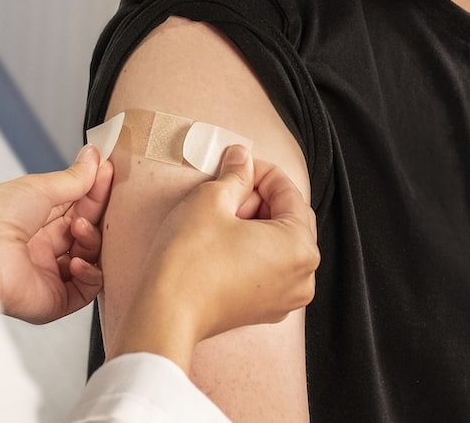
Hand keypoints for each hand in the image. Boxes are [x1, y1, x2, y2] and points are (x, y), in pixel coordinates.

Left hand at [0, 145, 113, 323]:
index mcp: (33, 218)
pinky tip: (77, 260)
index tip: (107, 171)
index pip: (75, 204)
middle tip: (105, 194)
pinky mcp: (54, 299)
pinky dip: (90, 274)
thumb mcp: (37, 188)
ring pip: (90, 257)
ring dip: (92, 240)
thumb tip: (93, 159)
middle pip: (85, 229)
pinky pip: (86, 290)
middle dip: (96, 211)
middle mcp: (41, 246)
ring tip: (79, 228)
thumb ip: (72, 179)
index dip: (93, 189)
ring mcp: (48, 273)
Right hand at [110, 145, 318, 372]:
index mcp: (300, 246)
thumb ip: (235, 174)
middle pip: (289, 219)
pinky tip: (223, 241)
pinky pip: (269, 268)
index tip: (238, 163)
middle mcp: (303, 276)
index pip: (289, 193)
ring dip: (256, 223)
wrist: (166, 312)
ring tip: (222, 216)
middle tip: (227, 189)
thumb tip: (242, 158)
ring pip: (279, 244)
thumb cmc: (190, 259)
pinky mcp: (265, 310)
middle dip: (260, 199)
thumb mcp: (211, 200)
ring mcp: (286, 298)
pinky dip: (253, 249)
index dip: (261, 172)